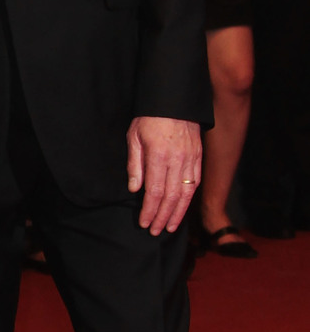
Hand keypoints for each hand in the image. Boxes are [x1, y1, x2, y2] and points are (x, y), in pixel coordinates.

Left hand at [126, 116, 201, 234]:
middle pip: (171, 197)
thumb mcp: (134, 137)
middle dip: (162, 217)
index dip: (149, 210)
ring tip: (169, 227)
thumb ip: (135, 164)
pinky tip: (181, 209)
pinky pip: (195, 183)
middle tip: (154, 231)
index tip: (144, 222)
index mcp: (159, 156)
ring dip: (177, 213)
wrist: (174, 101)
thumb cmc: (149, 118)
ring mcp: (191, 159)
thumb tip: (135, 189)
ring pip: (186, 194)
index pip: (155, 192)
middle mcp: (178, 160)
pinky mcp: (198, 157)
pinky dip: (188, 199)